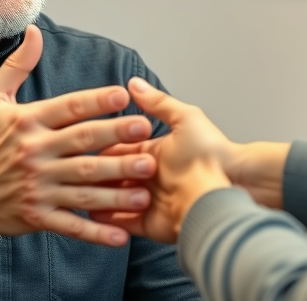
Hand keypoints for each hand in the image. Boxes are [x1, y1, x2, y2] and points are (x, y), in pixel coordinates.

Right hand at [0, 25, 158, 246]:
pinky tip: (121, 235)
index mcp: (27, 122)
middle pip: (82, 143)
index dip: (96, 101)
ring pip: (84, 185)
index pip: (68, 108)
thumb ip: (17, 66)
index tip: (124, 96)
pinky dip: (96, 232)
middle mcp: (34, 153)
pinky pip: (71, 225)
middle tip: (147, 132)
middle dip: (117, 137)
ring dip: (117, 186)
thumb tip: (35, 31)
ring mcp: (37, 187)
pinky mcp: (36, 216)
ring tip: (145, 185)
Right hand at [91, 78, 232, 242]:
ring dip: (98, 195)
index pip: (118, 148)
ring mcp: (147, 201)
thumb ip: (158, 103)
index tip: (83, 142)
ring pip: (112, 199)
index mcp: (154, 152)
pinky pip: (121, 223)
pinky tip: (90, 213)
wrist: (229, 188)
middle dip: (96, 171)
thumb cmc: (212, 154)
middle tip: (78, 168)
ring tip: (78, 191)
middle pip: (112, 174)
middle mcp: (148, 177)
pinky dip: (106, 220)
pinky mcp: (148, 224)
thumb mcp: (185, 119)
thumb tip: (134, 83)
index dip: (102, 146)